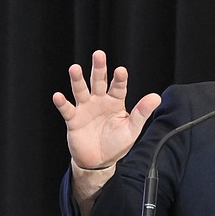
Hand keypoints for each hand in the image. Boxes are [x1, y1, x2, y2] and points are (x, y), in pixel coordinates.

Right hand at [52, 50, 160, 169]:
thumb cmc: (117, 143)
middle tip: (99, 54)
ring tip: (74, 68)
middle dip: (98, 68)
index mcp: (115, 102)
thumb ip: (142, 113)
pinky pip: (67, 109)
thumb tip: (156, 97)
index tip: (121, 70)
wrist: (99, 161)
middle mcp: (99, 101)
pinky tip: (58, 96)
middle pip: (99, 82)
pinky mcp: (73, 120)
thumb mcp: (132, 129)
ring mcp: (85, 109)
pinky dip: (62, 103)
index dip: (119, 79)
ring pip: (80, 91)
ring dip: (77, 80)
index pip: (118, 87)